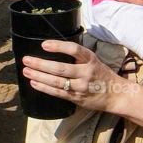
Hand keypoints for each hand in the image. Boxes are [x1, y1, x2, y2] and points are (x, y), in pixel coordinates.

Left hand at [21, 39, 135, 112]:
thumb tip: (54, 48)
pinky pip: (58, 93)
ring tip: (26, 70)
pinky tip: (34, 83)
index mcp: (91, 59)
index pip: (74, 50)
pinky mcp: (77, 98)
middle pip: (60, 68)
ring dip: (39, 76)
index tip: (44, 44)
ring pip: (57, 82)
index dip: (58, 46)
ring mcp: (81, 86)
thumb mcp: (93, 60)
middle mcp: (86, 72)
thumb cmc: (101, 74)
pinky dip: (44, 88)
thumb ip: (78, 56)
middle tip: (26, 59)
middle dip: (41, 64)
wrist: (116, 94)